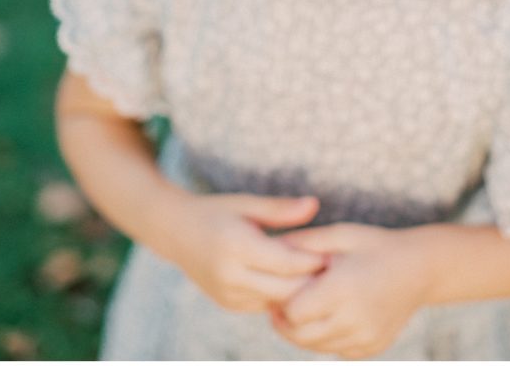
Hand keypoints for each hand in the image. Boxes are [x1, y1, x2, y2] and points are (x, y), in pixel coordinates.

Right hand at [170, 192, 326, 312]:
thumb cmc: (216, 212)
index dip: (313, 260)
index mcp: (236, 247)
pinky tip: (296, 282)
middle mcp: (230, 276)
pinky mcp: (230, 304)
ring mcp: (228, 294)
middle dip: (310, 281)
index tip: (333, 253)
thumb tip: (315, 205)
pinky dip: (282, 295)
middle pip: (285, 288)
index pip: (286, 263)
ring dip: (298, 291)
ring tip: (320, 276)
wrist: (176, 233)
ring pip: (277, 302)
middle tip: (333, 269)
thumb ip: (281, 209)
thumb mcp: (247, 203)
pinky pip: (265, 305)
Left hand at [269, 223, 425, 358]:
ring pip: (315, 346)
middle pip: (299, 335)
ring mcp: (364, 338)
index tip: (276, 287)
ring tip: (302, 306)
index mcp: (343, 288)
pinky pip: (334, 350)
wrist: (419, 268)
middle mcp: (354, 319)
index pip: (293, 311)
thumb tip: (269, 249)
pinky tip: (327, 315)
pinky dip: (324, 337)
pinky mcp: (371, 348)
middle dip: (284, 321)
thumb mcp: (340, 235)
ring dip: (302, 331)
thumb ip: (303, 243)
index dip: (280, 301)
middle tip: (279, 303)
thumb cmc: (374, 246)